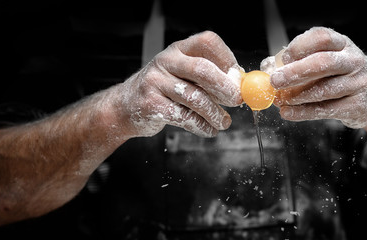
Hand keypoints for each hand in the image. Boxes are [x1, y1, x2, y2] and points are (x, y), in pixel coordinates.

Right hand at [118, 31, 242, 136]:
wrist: (126, 106)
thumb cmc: (164, 90)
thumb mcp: (184, 75)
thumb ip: (210, 76)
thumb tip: (240, 83)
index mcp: (179, 49)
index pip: (207, 42)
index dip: (227, 58)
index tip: (238, 78)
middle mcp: (166, 61)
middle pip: (202, 70)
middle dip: (225, 87)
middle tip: (237, 100)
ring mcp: (156, 82)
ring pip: (195, 98)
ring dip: (215, 113)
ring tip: (223, 122)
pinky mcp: (151, 105)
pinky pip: (184, 117)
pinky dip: (202, 126)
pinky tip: (208, 129)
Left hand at [271, 27, 366, 128]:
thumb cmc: (344, 77)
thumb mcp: (327, 62)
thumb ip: (298, 63)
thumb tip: (268, 67)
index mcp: (342, 44)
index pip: (322, 38)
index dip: (299, 47)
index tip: (282, 59)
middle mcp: (353, 60)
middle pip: (323, 62)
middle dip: (295, 72)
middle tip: (275, 81)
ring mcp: (359, 82)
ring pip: (325, 89)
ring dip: (298, 96)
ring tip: (280, 100)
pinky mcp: (358, 105)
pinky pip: (327, 109)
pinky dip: (304, 113)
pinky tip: (289, 112)